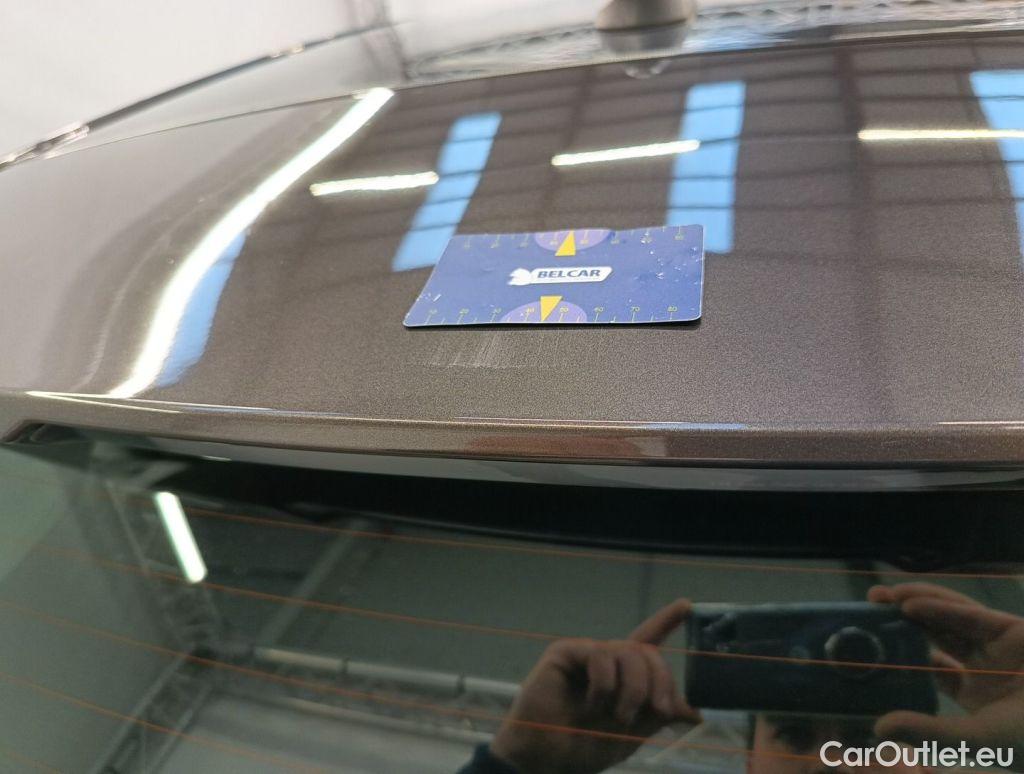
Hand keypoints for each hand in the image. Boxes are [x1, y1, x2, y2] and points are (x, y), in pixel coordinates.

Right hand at [489, 599, 698, 773]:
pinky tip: (591, 705)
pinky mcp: (566, 651)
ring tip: (619, 717)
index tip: (687, 604)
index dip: (666, 621)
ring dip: (634, 689)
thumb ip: (659, 714)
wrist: (549, 759)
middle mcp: (606, 660)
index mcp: (623, 676)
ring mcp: (587, 654)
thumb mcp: (632, 733)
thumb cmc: (584, 747)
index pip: (647, 642)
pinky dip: (604, 685)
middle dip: (660, 682)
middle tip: (658, 712)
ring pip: (630, 652)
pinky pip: (601, 655)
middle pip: (647, 652)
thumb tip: (695, 712)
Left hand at [869, 583, 1023, 770]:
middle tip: (865, 607)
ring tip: (881, 598)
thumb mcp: (976, 738)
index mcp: (974, 694)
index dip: (900, 653)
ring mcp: (998, 647)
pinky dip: (941, 607)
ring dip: (915, 603)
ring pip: (948, 619)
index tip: (867, 642)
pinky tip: (911, 605)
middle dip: (900, 619)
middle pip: (933, 635)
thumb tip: (877, 729)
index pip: (929, 667)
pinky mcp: (1013, 629)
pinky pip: (971, 615)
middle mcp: (983, 667)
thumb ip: (929, 732)